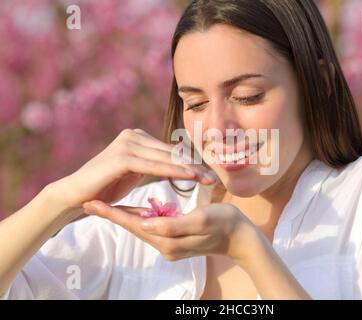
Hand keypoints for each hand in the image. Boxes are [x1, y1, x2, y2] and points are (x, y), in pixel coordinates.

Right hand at [48, 128, 215, 210]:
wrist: (75, 195)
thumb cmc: (105, 188)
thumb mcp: (134, 173)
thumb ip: (152, 165)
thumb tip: (175, 165)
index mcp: (138, 138)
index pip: (170, 152)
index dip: (191, 164)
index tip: (210, 175)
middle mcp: (133, 136)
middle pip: (172, 153)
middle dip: (196, 167)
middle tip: (216, 179)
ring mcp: (127, 143)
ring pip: (166, 158)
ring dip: (191, 169)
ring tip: (210, 179)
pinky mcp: (123, 156)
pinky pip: (155, 165)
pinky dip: (174, 172)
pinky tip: (192, 177)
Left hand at [82, 200, 259, 262]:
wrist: (241, 239)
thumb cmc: (225, 224)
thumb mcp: (201, 220)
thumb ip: (173, 224)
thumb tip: (145, 223)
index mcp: (169, 240)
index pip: (134, 225)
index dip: (112, 213)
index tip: (91, 203)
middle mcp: (165, 245)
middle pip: (133, 226)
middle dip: (112, 213)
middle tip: (89, 202)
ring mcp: (170, 244)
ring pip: (142, 227)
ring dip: (124, 215)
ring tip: (104, 204)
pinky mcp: (176, 240)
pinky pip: (153, 227)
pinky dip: (141, 217)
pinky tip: (135, 210)